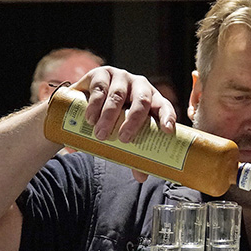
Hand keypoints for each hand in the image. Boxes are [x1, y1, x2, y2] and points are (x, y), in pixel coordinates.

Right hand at [71, 67, 177, 181]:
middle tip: (124, 139)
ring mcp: (121, 77)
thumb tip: (142, 177)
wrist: (83, 105)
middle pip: (142, 101)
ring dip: (109, 116)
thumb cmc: (113, 121)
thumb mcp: (124, 135)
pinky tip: (90, 118)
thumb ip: (133, 153)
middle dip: (133, 120)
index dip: (167, 117)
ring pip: (118, 96)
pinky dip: (95, 105)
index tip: (166, 130)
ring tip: (100, 134)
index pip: (165, 106)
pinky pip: (100, 88)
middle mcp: (139, 85)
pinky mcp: (100, 73)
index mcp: (152, 99)